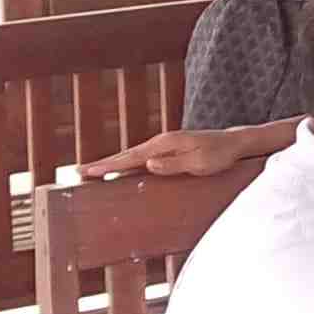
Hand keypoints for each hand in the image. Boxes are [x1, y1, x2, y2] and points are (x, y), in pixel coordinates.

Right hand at [90, 126, 249, 178]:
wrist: (234, 143)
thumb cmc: (219, 155)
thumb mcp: (200, 163)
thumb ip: (174, 164)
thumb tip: (147, 164)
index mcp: (165, 144)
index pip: (131, 157)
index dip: (109, 165)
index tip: (89, 171)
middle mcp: (161, 142)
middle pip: (126, 154)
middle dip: (103, 163)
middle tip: (79, 172)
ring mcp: (163, 144)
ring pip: (132, 155)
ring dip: (112, 163)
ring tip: (91, 171)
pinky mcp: (168, 149)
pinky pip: (141, 157)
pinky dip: (126, 162)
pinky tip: (119, 170)